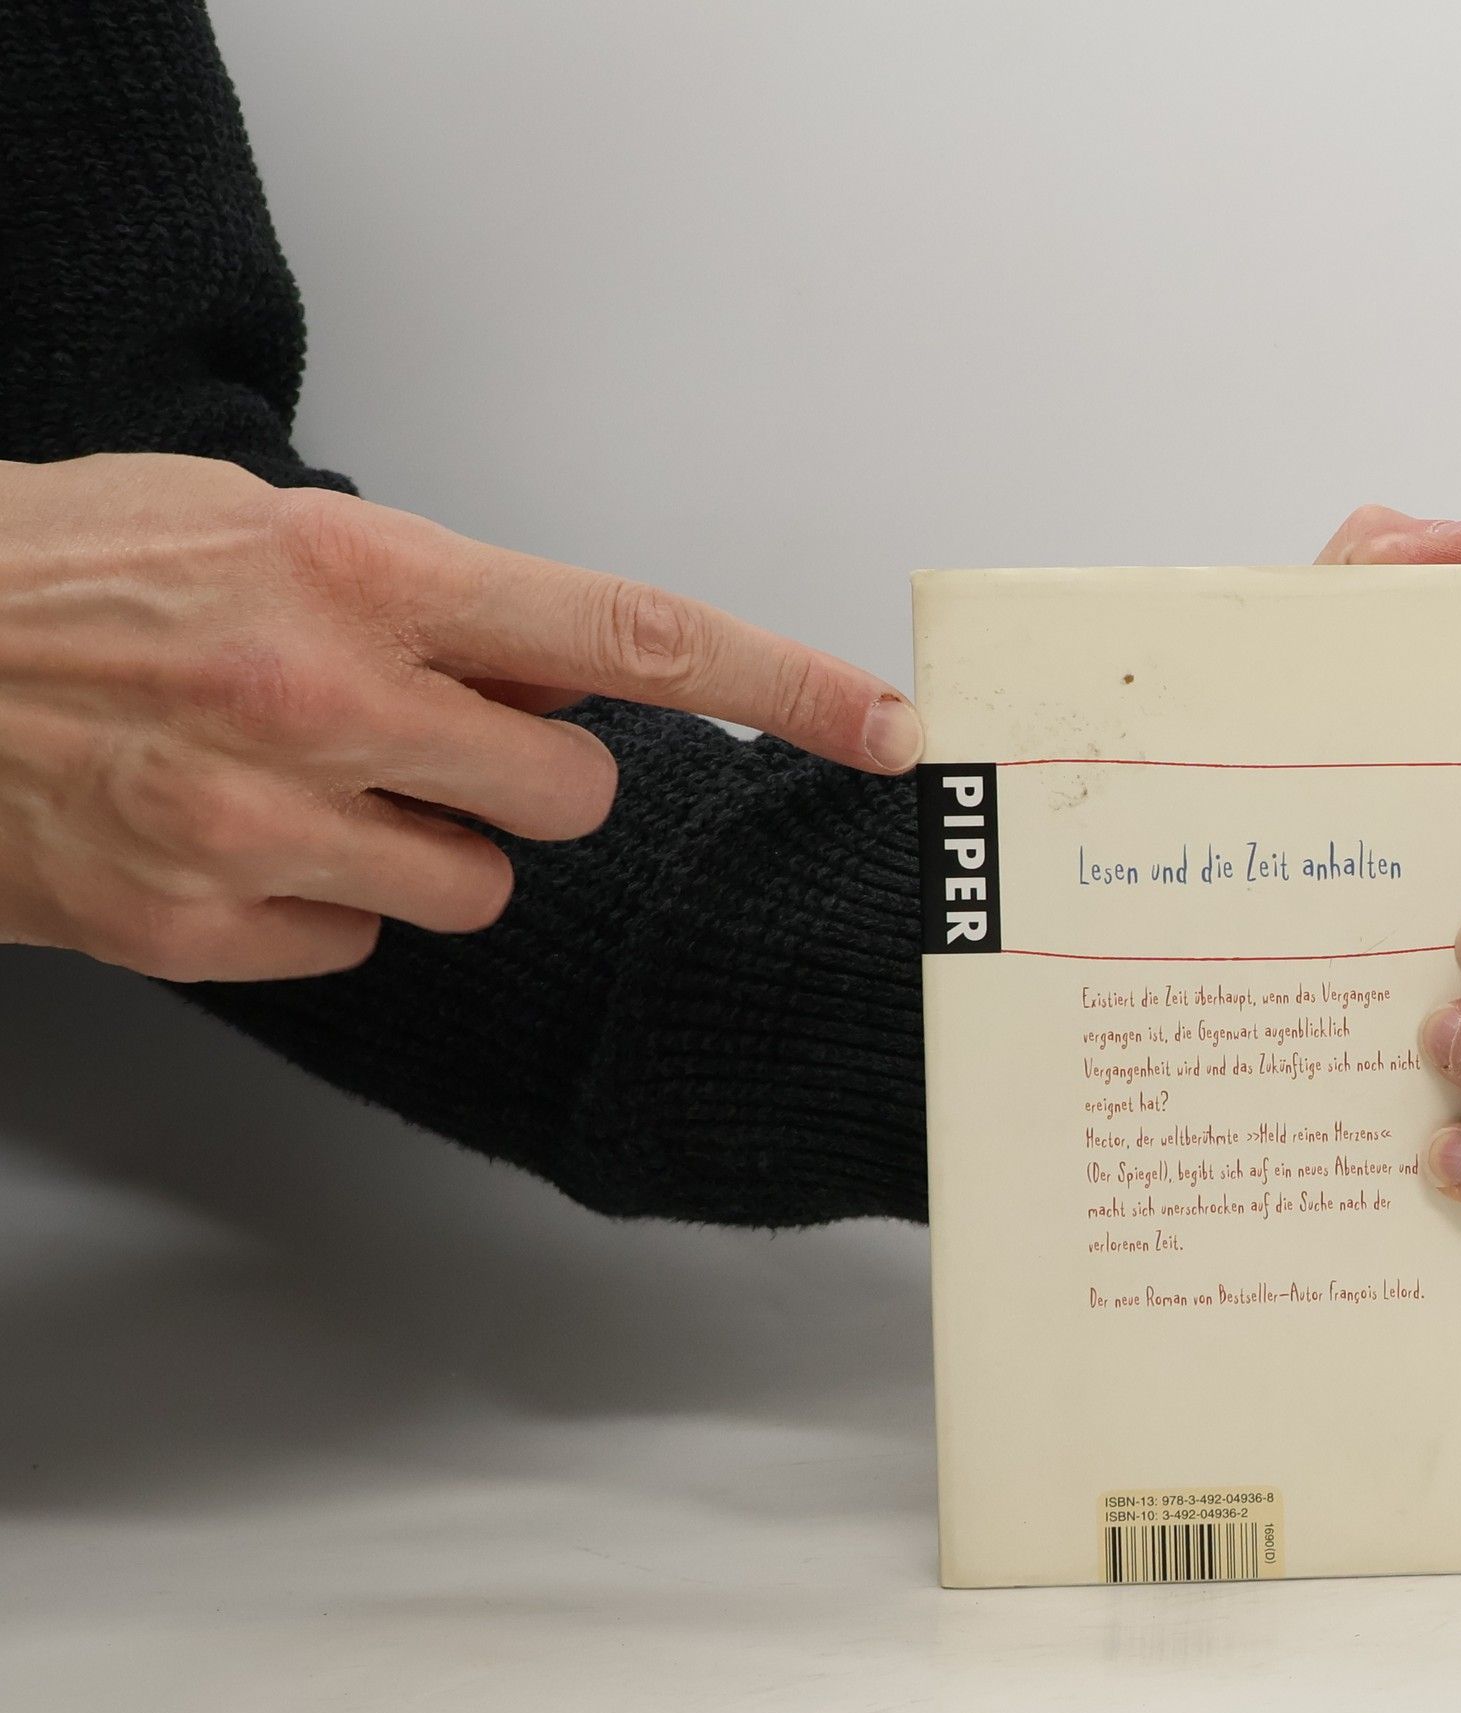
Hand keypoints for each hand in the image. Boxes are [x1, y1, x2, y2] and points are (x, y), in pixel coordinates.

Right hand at [0, 454, 922, 981]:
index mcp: (361, 576)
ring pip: (474, 887)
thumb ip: (437, 599)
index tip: (881, 722)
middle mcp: (327, 702)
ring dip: (425, 844)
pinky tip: (237, 839)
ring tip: (307, 783)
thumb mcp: (262, 524)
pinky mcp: (206, 928)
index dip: (782, 681)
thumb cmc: (67, 574)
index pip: (635, 636)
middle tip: (436, 738)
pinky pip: (363, 942)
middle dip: (534, 777)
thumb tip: (568, 672)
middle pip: (574, 796)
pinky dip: (325, 901)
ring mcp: (262, 827)